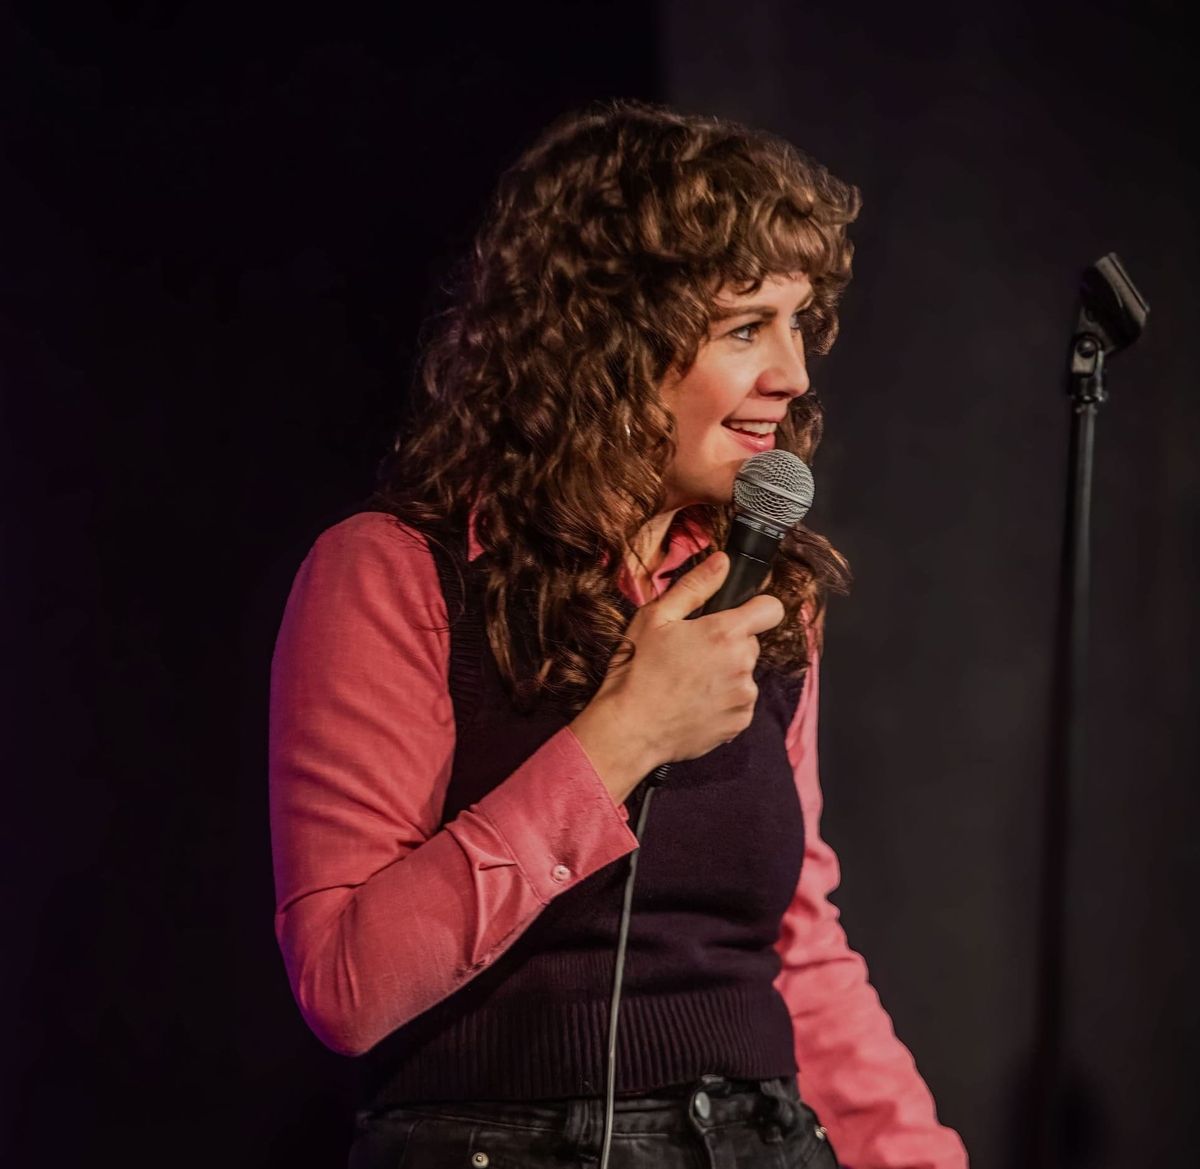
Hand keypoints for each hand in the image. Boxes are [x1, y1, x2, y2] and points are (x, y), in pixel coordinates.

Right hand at [569, 552, 784, 804]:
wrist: (629, 729)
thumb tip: (722, 562)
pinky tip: (693, 702)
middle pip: (751, 643)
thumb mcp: (656, 618)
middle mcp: (742, 665)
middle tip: (691, 653)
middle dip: (728, 644)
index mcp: (725, 634)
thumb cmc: (637, 671)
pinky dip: (722, 701)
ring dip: (725, 674)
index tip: (736, 615)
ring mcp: (743, 697)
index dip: (755, 608)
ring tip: (688, 682)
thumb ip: (695, 586)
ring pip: (744, 673)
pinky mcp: (739, 723)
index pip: (771, 609)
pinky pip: (739, 702)